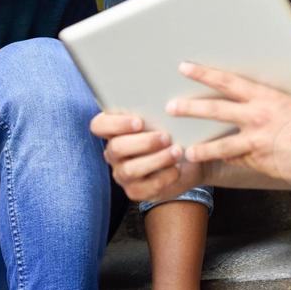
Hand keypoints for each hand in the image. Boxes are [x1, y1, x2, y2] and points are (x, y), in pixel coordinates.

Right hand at [91, 110, 207, 202]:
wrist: (192, 156)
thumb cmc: (174, 129)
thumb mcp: (166, 116)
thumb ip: (156, 108)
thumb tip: (160, 98)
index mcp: (115, 129)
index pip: (99, 125)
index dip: (115, 124)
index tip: (139, 122)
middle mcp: (114, 152)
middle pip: (116, 148)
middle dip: (143, 142)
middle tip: (166, 136)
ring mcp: (122, 173)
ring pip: (129, 170)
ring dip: (156, 160)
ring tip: (176, 151)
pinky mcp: (136, 191)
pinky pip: (144, 188)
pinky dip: (163, 178)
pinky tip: (177, 169)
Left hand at [171, 63, 290, 188]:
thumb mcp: (287, 103)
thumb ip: (263, 103)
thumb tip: (242, 101)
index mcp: (265, 96)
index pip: (228, 81)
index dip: (204, 73)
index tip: (184, 67)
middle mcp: (258, 115)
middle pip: (216, 109)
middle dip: (190, 108)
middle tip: (170, 107)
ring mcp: (258, 140)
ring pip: (220, 144)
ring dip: (200, 148)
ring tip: (185, 152)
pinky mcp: (261, 160)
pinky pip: (238, 160)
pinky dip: (227, 161)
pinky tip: (217, 164)